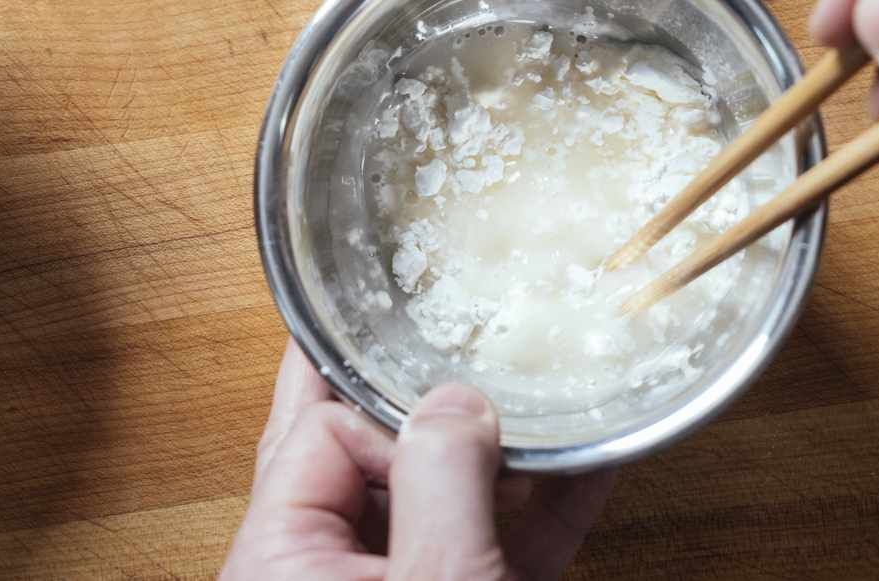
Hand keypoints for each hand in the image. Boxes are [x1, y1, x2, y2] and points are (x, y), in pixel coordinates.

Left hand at [220, 343, 614, 580]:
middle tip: (467, 322)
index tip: (448, 409)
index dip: (389, 411)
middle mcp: (330, 565)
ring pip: (442, 493)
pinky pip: (499, 541)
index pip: (323, 430)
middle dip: (431, 396)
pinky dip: (546, 505)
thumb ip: (440, 486)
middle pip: (374, 448)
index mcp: (285, 556)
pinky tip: (593, 461)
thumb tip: (455, 399)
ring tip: (546, 389)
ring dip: (505, 449)